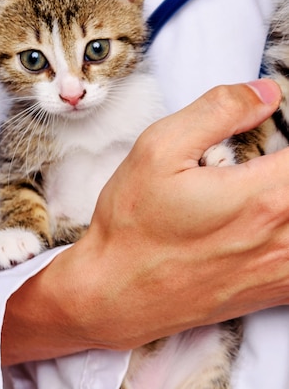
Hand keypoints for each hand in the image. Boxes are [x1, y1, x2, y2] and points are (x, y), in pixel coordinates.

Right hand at [2, 80, 288, 364]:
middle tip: (267, 160)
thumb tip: (266, 93)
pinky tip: (274, 223)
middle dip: (287, 167)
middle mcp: (283, 237)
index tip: (275, 131)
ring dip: (288, 197)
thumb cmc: (132, 227)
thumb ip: (218, 110)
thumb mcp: (159, 149)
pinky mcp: (275, 290)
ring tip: (268, 185)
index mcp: (263, 196)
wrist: (116, 295)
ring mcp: (283, 270)